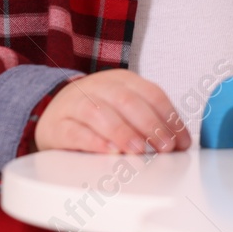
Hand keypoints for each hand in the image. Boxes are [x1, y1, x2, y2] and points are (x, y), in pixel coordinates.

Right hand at [33, 70, 189, 154]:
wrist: (52, 111)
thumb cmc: (96, 112)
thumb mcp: (124, 107)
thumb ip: (149, 119)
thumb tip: (178, 142)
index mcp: (122, 80)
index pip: (152, 93)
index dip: (170, 117)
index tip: (181, 141)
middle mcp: (99, 87)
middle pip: (127, 101)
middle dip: (150, 125)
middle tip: (164, 147)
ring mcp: (75, 104)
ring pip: (100, 113)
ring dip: (123, 132)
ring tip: (139, 150)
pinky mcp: (57, 125)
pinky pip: (75, 132)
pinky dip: (94, 142)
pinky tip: (109, 151)